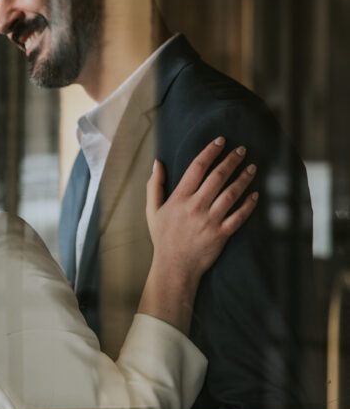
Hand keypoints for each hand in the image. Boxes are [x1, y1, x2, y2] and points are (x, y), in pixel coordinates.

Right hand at [147, 136, 257, 281]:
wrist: (174, 268)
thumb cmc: (163, 238)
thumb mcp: (152, 211)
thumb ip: (154, 186)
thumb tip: (157, 163)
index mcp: (179, 199)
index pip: (197, 167)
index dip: (210, 151)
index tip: (221, 141)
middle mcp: (195, 207)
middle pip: (217, 177)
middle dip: (232, 160)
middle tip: (242, 150)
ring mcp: (209, 221)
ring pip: (231, 194)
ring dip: (243, 179)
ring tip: (252, 167)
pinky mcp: (221, 235)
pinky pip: (239, 217)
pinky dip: (248, 205)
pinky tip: (256, 195)